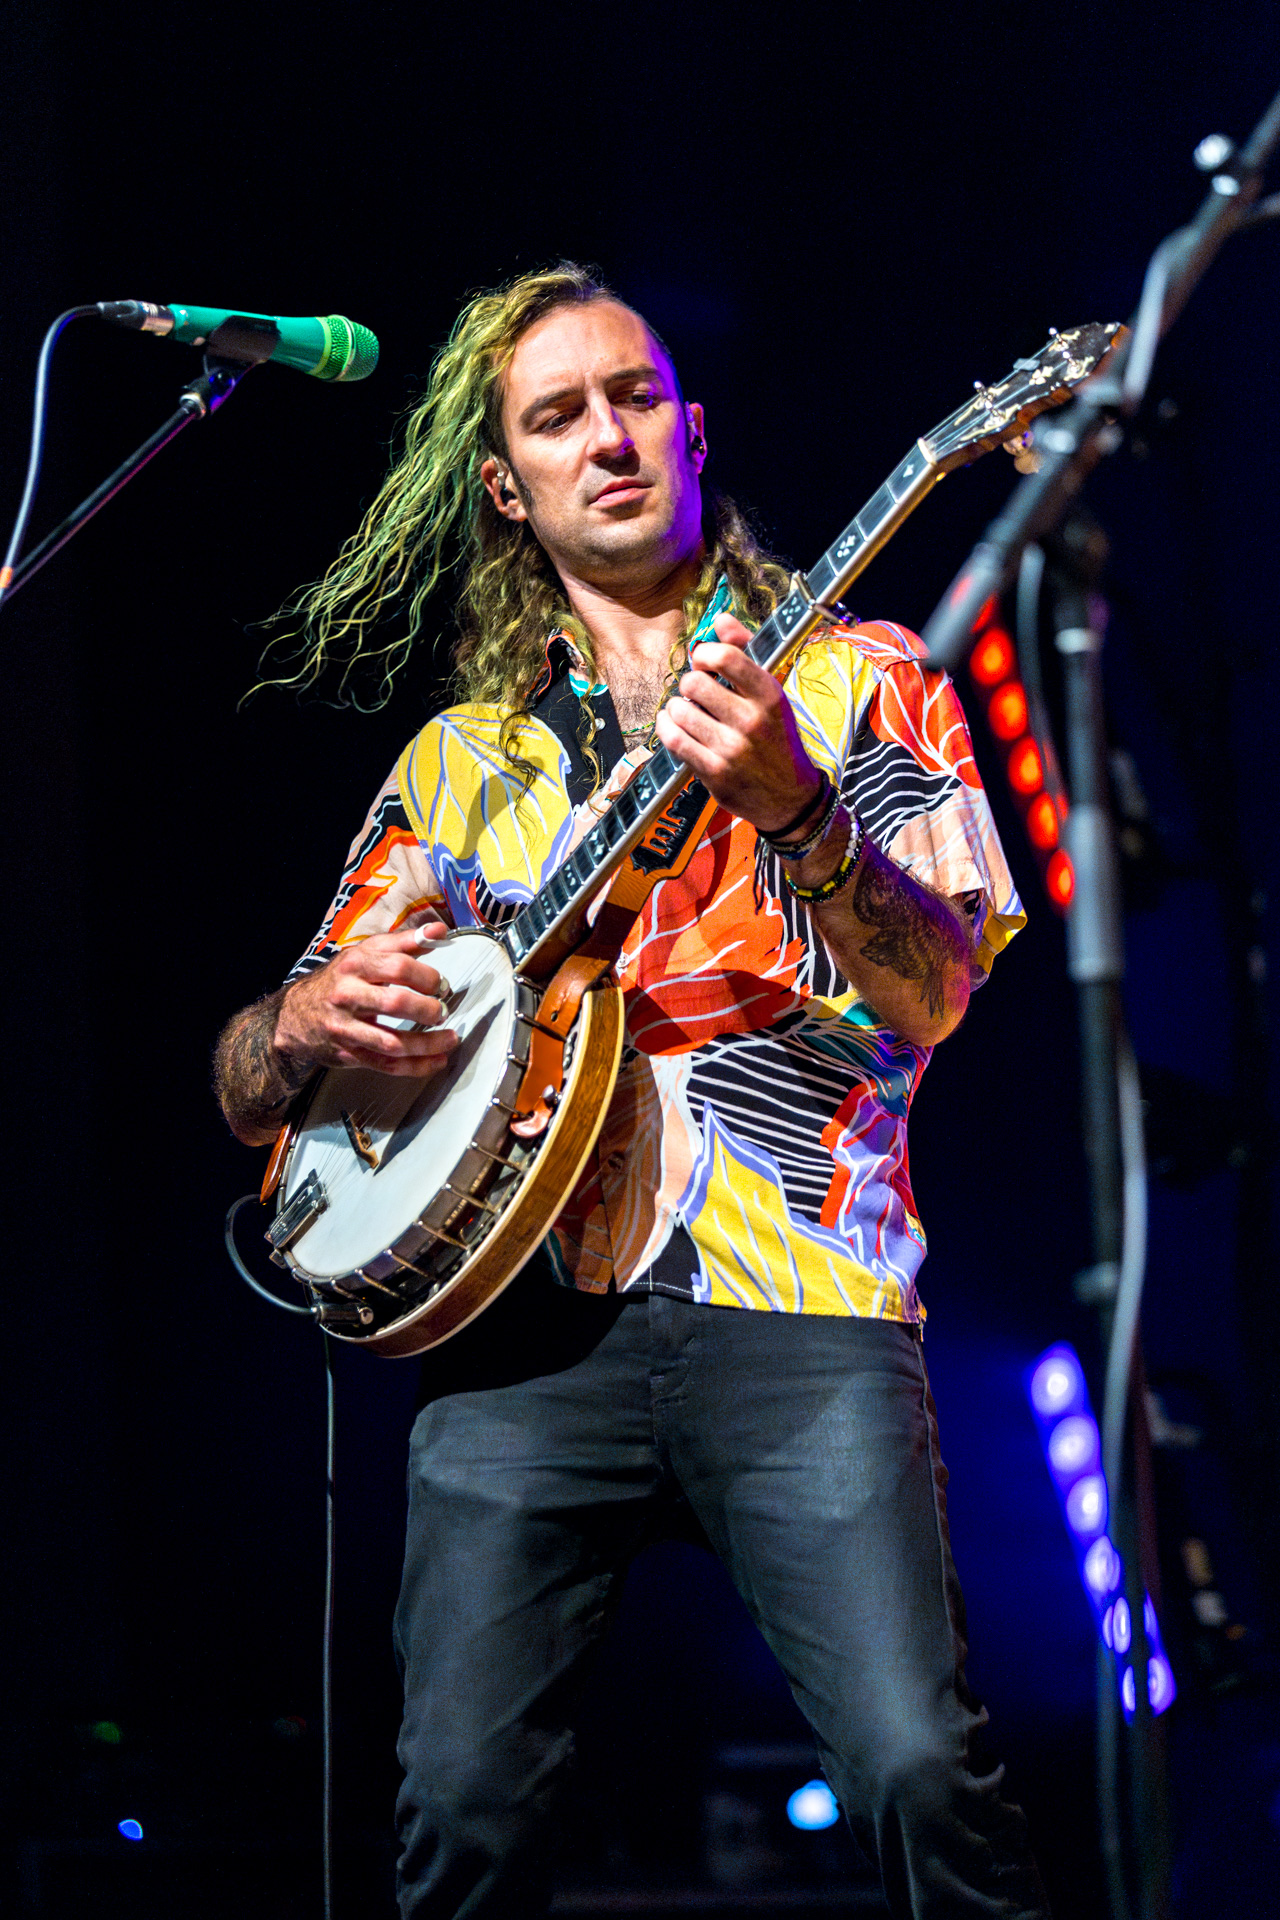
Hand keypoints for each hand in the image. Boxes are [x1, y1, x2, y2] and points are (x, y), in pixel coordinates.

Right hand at [274, 912, 458, 1077]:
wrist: (294, 1015)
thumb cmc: (337, 981)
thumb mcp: (364, 954)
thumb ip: (403, 943)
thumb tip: (438, 932)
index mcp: (355, 965)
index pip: (399, 966)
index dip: (428, 977)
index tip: (441, 984)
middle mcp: (348, 996)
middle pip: (396, 1003)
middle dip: (428, 1009)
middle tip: (442, 1010)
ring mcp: (347, 1028)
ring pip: (393, 1042)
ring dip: (428, 1043)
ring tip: (450, 1038)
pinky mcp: (349, 1054)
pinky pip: (387, 1065)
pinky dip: (416, 1066)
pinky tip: (436, 1060)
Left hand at [653, 611, 821, 833]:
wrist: (790, 798)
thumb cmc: (777, 739)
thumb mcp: (772, 694)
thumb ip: (746, 653)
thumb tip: (720, 619)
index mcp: (770, 695)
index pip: (726, 656)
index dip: (704, 653)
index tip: (703, 661)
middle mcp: (752, 721)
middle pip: (694, 682)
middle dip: (689, 683)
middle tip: (696, 692)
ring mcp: (732, 749)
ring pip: (679, 710)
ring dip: (676, 708)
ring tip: (686, 712)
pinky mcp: (714, 773)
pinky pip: (673, 739)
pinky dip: (666, 727)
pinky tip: (671, 724)